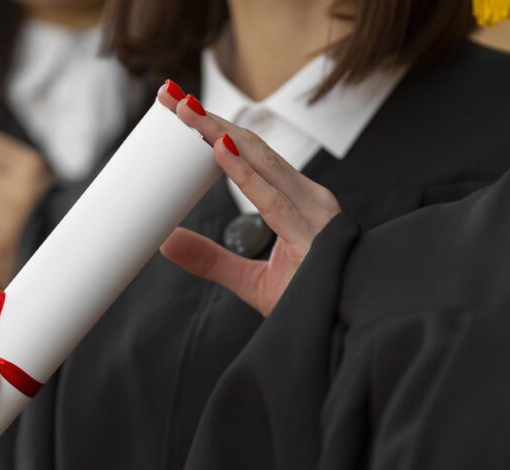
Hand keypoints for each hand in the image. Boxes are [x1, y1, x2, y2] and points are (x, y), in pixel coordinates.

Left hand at [155, 82, 341, 316]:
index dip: (215, 129)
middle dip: (210, 120)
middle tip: (172, 96)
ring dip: (219, 134)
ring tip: (185, 112)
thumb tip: (166, 242)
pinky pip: (273, 199)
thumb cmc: (310, 304)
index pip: (250, 154)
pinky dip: (245, 174)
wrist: (343, 334)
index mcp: (298, 202)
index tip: (180, 108)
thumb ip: (212, 260)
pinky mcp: (312, 233)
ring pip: (261, 162)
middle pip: (252, 147)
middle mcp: (309, 197)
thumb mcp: (252, 281)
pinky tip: (220, 152)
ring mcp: (314, 211)